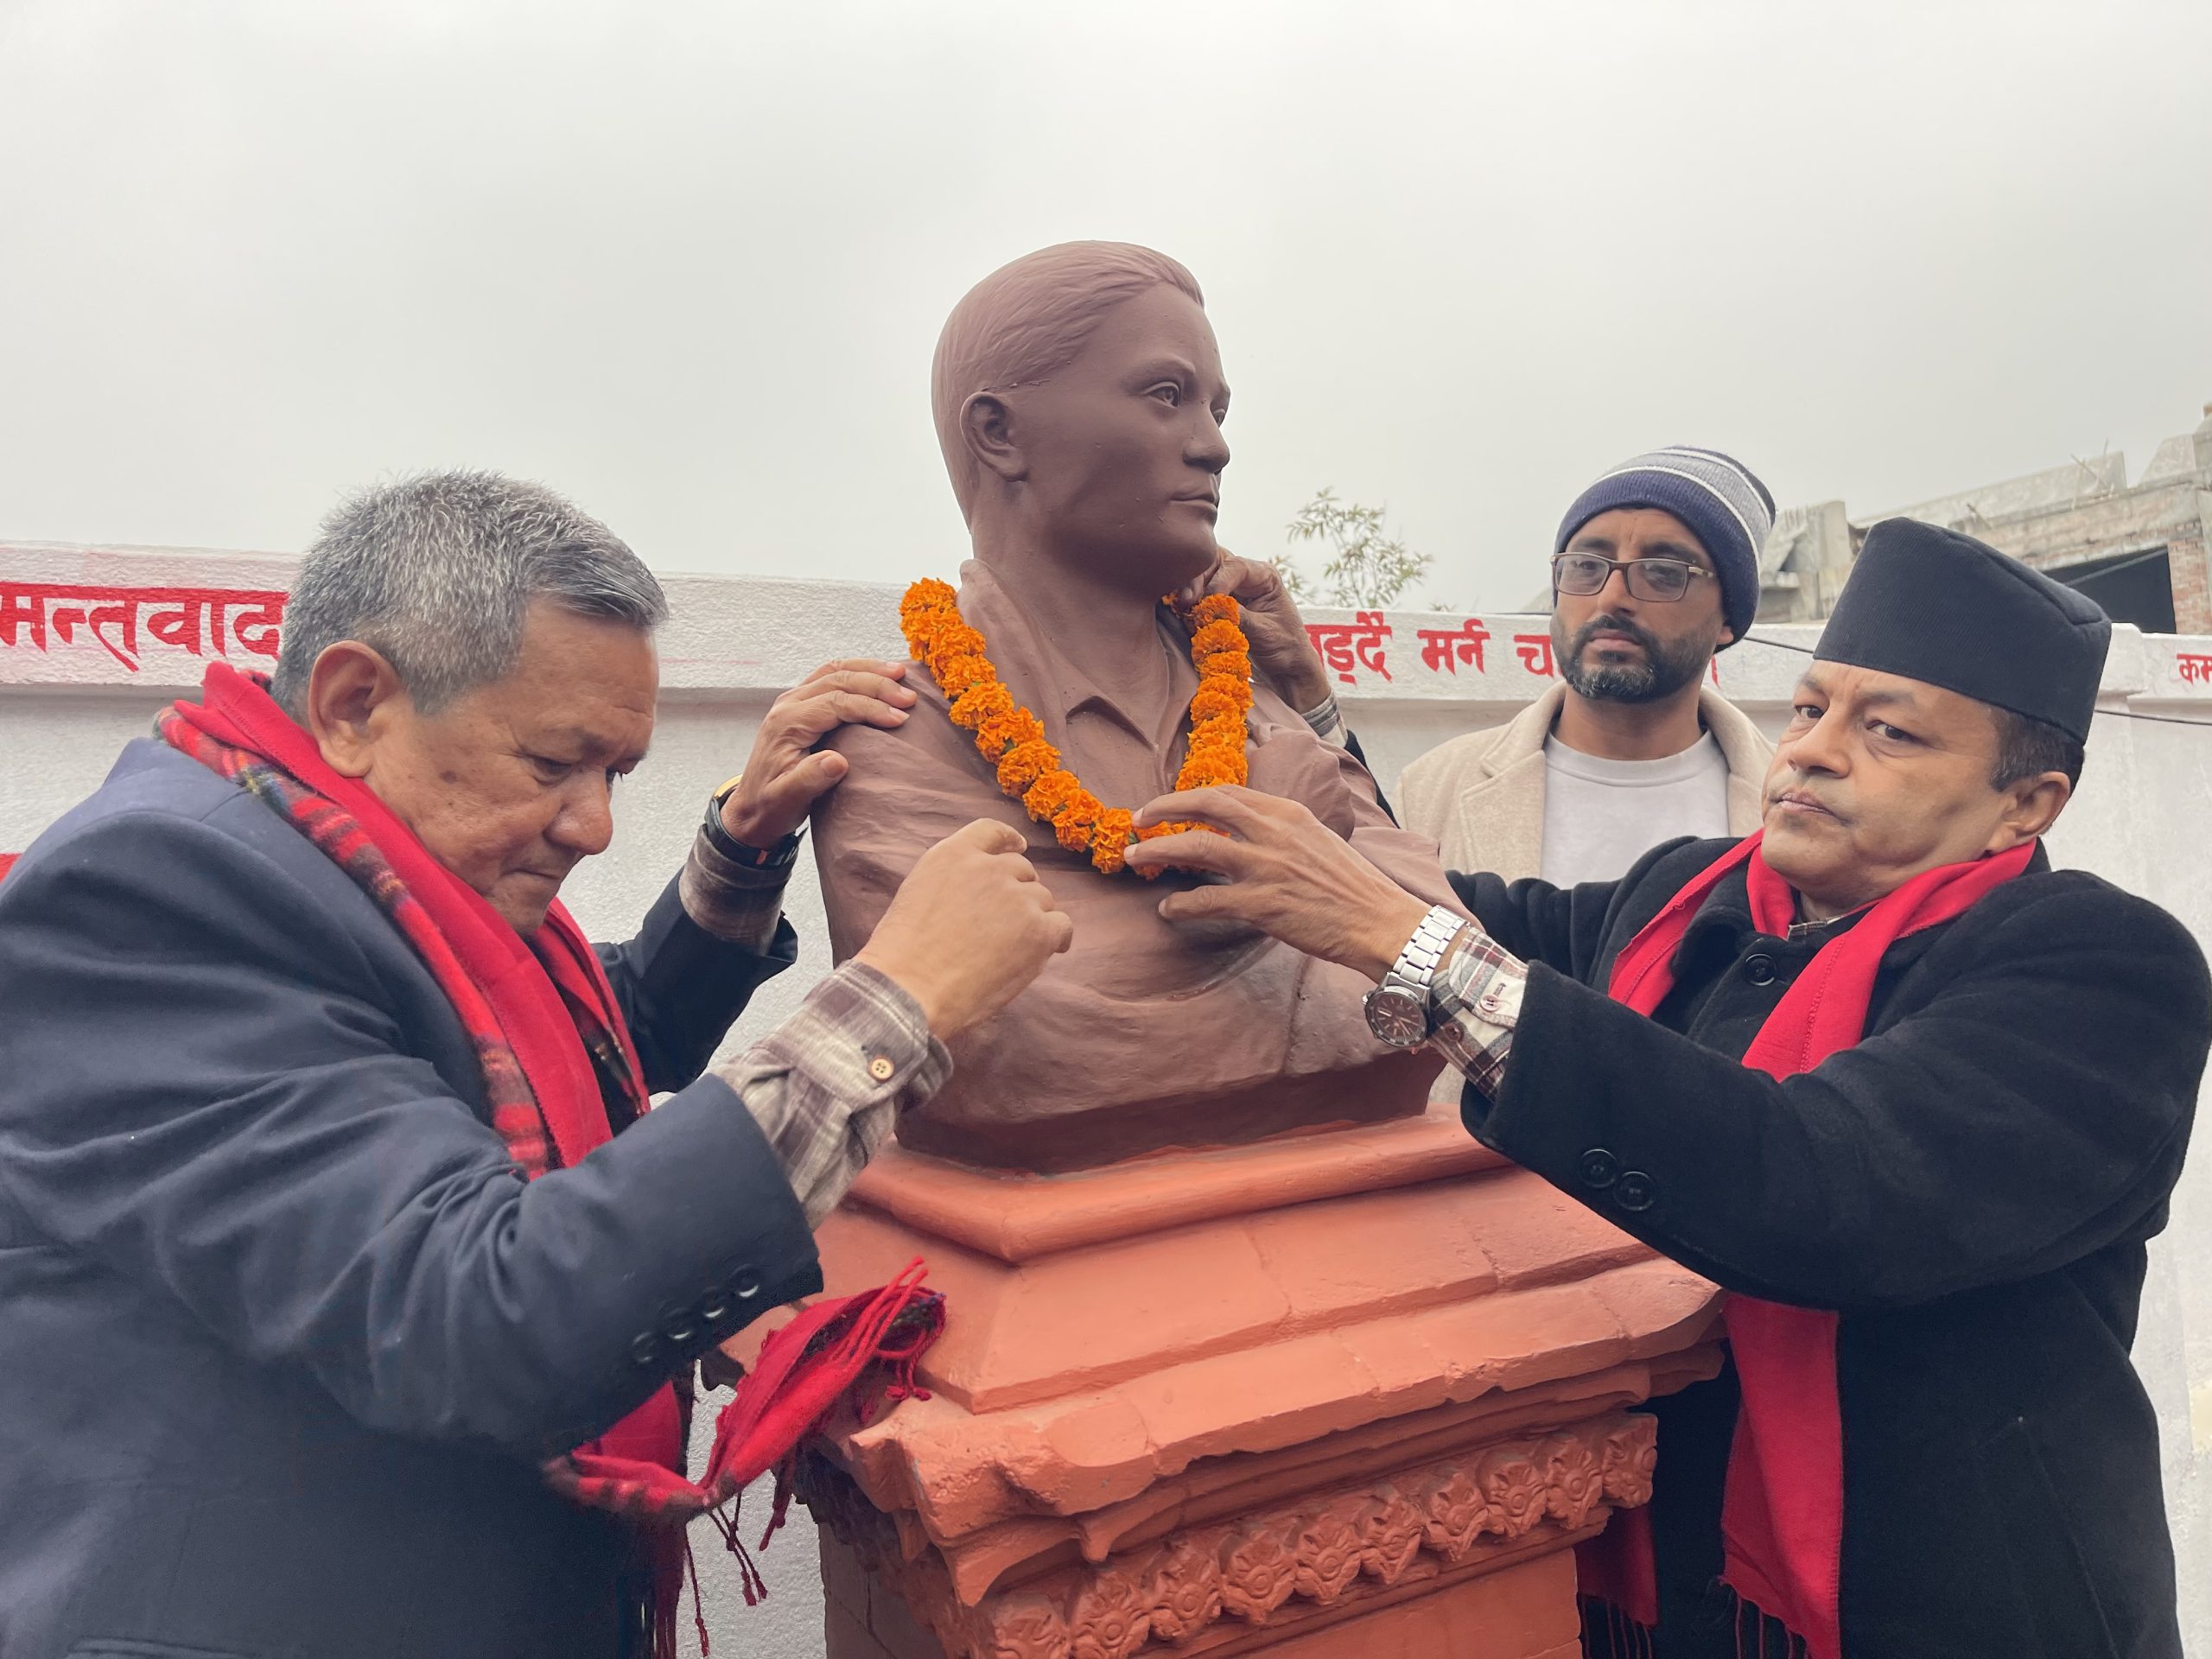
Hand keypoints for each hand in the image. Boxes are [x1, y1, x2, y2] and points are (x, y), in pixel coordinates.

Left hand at [718, 659, 915, 846]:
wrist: (751, 807)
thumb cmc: (772, 805)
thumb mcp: (787, 799)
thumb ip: (809, 780)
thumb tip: (837, 762)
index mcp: (787, 723)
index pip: (835, 702)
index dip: (870, 707)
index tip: (900, 719)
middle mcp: (788, 704)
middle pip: (838, 679)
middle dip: (877, 684)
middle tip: (909, 697)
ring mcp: (794, 700)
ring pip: (835, 670)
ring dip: (870, 670)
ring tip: (901, 674)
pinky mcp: (801, 703)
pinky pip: (831, 676)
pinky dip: (858, 672)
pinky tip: (880, 675)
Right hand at [854, 820, 1074, 1040]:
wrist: (910, 988)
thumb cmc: (904, 956)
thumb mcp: (920, 894)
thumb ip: (955, 881)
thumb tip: (987, 895)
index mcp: (954, 855)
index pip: (992, 832)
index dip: (1009, 840)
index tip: (1018, 846)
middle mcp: (989, 868)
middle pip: (1022, 871)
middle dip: (1018, 893)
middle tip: (1006, 924)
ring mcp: (1017, 897)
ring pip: (1042, 900)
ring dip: (1033, 919)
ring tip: (1011, 949)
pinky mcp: (1038, 929)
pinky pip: (1061, 925)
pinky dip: (1057, 938)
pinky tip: (1048, 951)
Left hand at [1125, 785, 1434, 978]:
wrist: (1381, 922)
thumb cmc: (1353, 887)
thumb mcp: (1319, 840)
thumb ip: (1282, 831)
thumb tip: (1245, 831)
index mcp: (1288, 813)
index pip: (1227, 793)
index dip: (1188, 797)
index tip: (1165, 805)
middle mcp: (1274, 832)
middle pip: (1204, 807)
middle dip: (1163, 810)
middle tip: (1137, 821)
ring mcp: (1266, 867)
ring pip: (1196, 848)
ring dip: (1159, 851)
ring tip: (1135, 859)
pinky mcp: (1262, 905)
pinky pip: (1206, 900)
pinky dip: (1180, 904)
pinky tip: (1169, 908)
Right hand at [1173, 552, 1332, 711]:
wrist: (1287, 669)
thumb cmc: (1285, 648)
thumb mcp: (1264, 632)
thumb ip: (1240, 618)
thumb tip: (1212, 609)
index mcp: (1264, 576)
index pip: (1235, 567)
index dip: (1218, 581)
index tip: (1206, 601)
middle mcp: (1246, 577)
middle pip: (1214, 563)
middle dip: (1197, 578)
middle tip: (1186, 601)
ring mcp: (1231, 589)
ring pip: (1202, 576)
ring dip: (1190, 589)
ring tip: (1184, 607)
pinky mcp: (1219, 604)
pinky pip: (1199, 595)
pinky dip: (1189, 603)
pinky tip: (1184, 614)